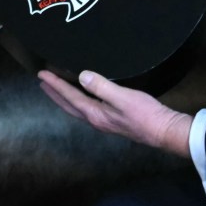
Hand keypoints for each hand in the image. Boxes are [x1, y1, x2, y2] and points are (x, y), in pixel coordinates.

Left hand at [38, 70, 191, 157]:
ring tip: (57, 90)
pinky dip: (78, 102)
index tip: (42, 75)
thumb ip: (101, 87)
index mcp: (95, 114)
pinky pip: (87, 109)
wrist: (162, 131)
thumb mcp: (123, 97)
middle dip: (55, 94)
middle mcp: (95, 120)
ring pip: (77, 109)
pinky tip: (84, 98)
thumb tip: (82, 76)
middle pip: (69, 106)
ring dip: (65, 99)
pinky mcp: (112, 121)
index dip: (56, 85)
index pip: (70, 97)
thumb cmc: (144, 114)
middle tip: (42, 83)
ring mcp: (104, 122)